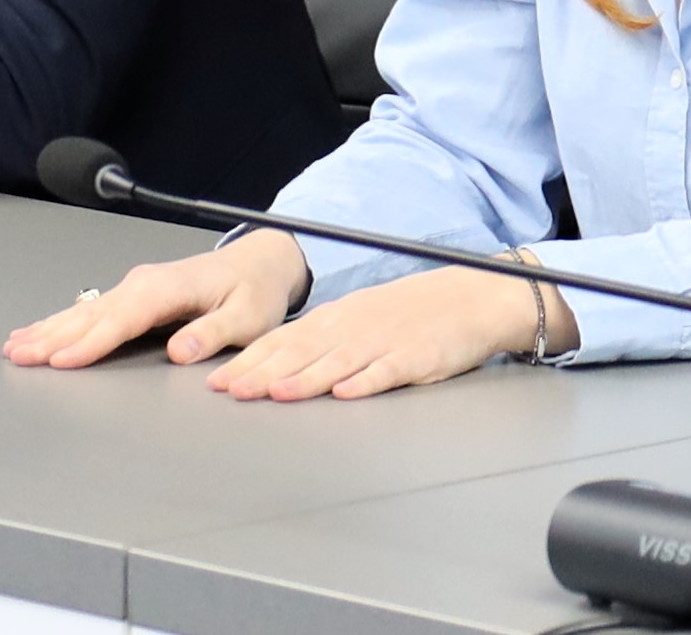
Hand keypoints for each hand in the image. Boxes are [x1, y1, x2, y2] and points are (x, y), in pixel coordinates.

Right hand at [5, 232, 309, 369]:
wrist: (259, 263)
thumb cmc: (254, 292)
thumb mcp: (248, 317)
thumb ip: (213, 332)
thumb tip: (179, 350)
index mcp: (171, 288)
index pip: (125, 319)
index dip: (92, 341)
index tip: (62, 360)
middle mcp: (146, 283)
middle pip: (93, 313)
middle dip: (54, 335)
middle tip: (19, 356)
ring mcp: (137, 286)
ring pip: (85, 310)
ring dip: (49, 328)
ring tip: (16, 346)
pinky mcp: (133, 293)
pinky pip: (90, 308)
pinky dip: (60, 321)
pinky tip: (38, 331)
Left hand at [204, 265, 548, 401]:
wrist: (471, 297)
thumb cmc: (412, 312)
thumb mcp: (361, 317)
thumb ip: (322, 340)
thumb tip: (275, 363)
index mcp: (339, 318)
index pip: (286, 339)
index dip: (252, 360)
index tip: (219, 379)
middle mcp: (355, 327)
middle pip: (303, 351)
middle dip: (264, 372)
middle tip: (231, 390)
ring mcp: (386, 341)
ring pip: (338, 361)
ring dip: (306, 378)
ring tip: (277, 392)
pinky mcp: (417, 357)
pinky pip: (388, 370)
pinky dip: (366, 381)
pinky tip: (346, 392)